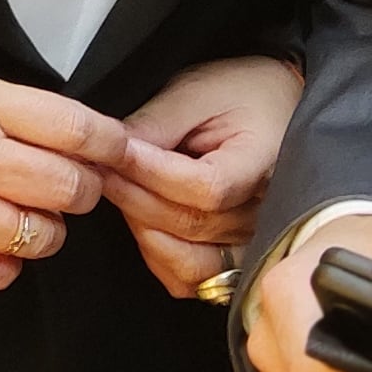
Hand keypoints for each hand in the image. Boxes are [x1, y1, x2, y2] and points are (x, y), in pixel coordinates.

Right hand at [0, 61, 129, 289]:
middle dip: (84, 189)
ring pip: (45, 237)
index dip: (114, 144)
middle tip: (69, 185)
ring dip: (48, 228)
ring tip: (26, 212)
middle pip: (72, 188)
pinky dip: (8, 261)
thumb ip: (17, 109)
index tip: (119, 151)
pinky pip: (1, 274)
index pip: (77, 130)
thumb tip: (82, 140)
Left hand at [104, 56, 301, 295]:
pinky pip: (193, 279)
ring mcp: (254, 242)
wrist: (274, 106)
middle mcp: (268, 212)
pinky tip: (142, 225)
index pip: (207, 188)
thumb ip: (158, 124)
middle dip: (134, 197)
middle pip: (192, 225)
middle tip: (97, 169)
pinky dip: (160, 259)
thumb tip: (112, 152)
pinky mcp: (237, 259)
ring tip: (120, 193)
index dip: (152, 175)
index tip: (115, 153)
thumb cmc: (241, 94)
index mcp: (264, 162)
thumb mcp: (199, 91)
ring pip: (190, 262)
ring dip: (143, 230)